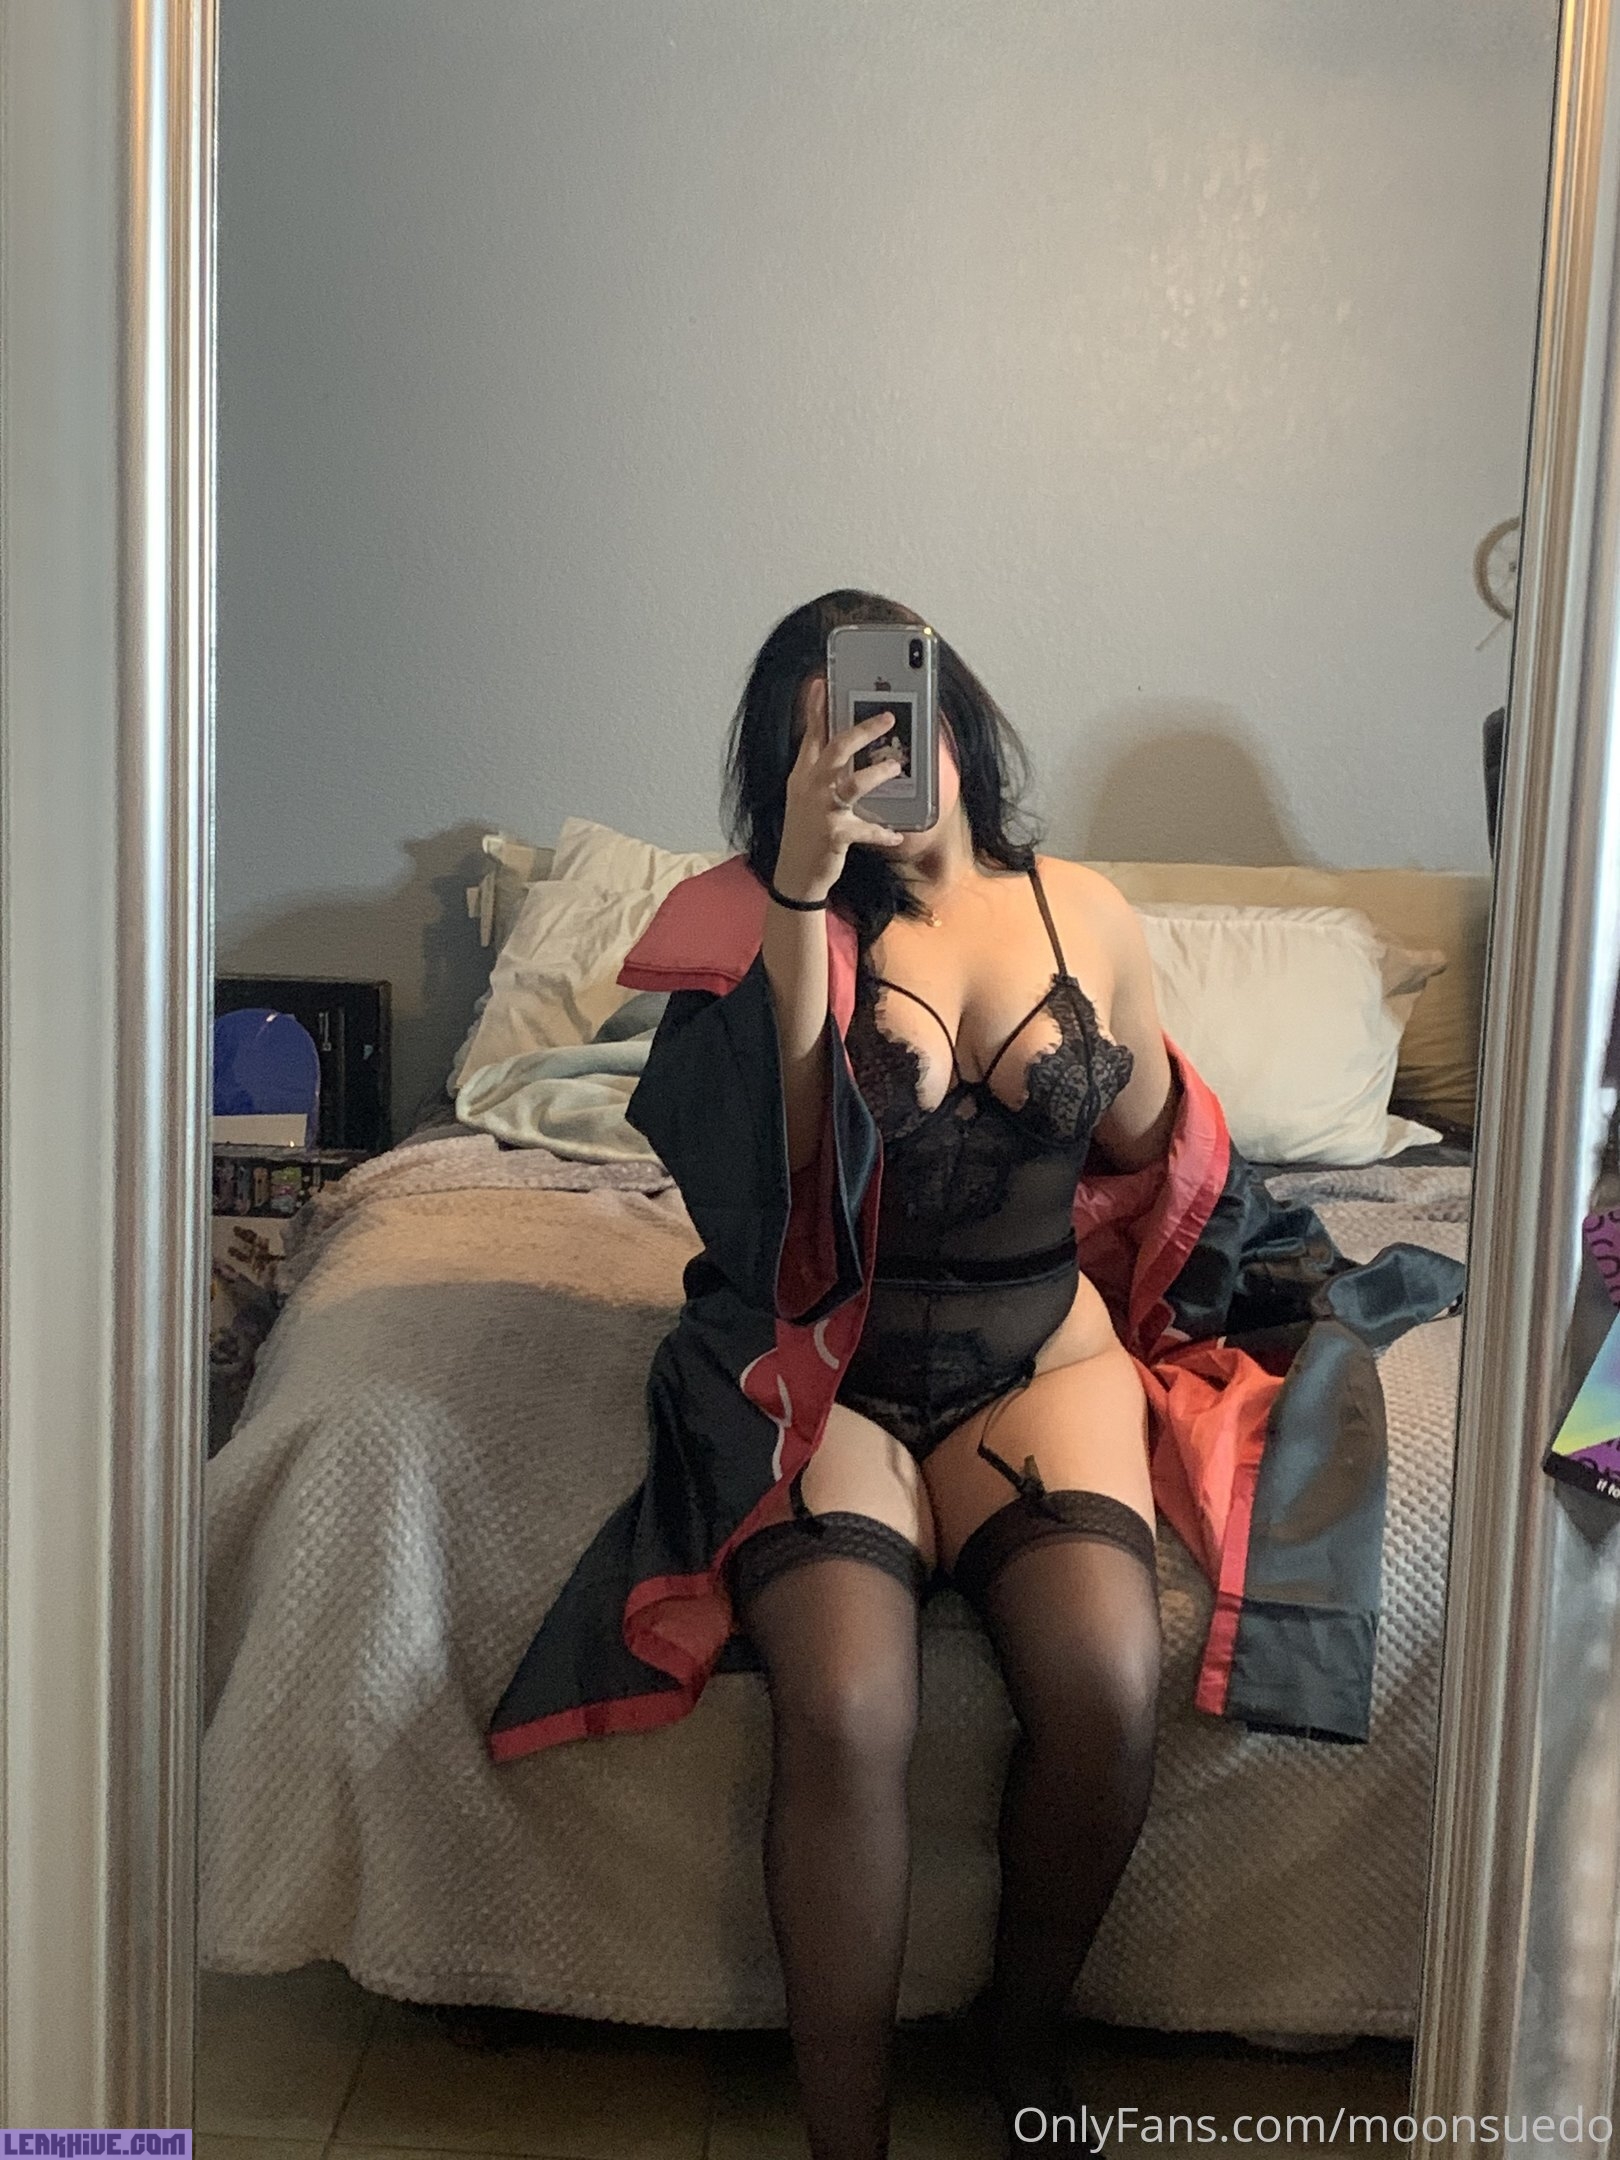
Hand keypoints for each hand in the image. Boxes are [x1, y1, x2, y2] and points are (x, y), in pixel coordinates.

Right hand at [771, 675, 904, 902]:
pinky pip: (865, 829)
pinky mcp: (834, 834)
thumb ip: (822, 775)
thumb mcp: (807, 799)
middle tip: (887, 718)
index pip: (811, 736)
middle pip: (835, 750)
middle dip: (862, 731)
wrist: (795, 876)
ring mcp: (821, 811)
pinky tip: (896, 834)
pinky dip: (882, 831)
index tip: (822, 683)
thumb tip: (848, 754)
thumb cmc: (806, 834)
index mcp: (802, 776)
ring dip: (877, 773)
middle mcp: (809, 788)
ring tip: (896, 766)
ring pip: (851, 784)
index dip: (816, 709)